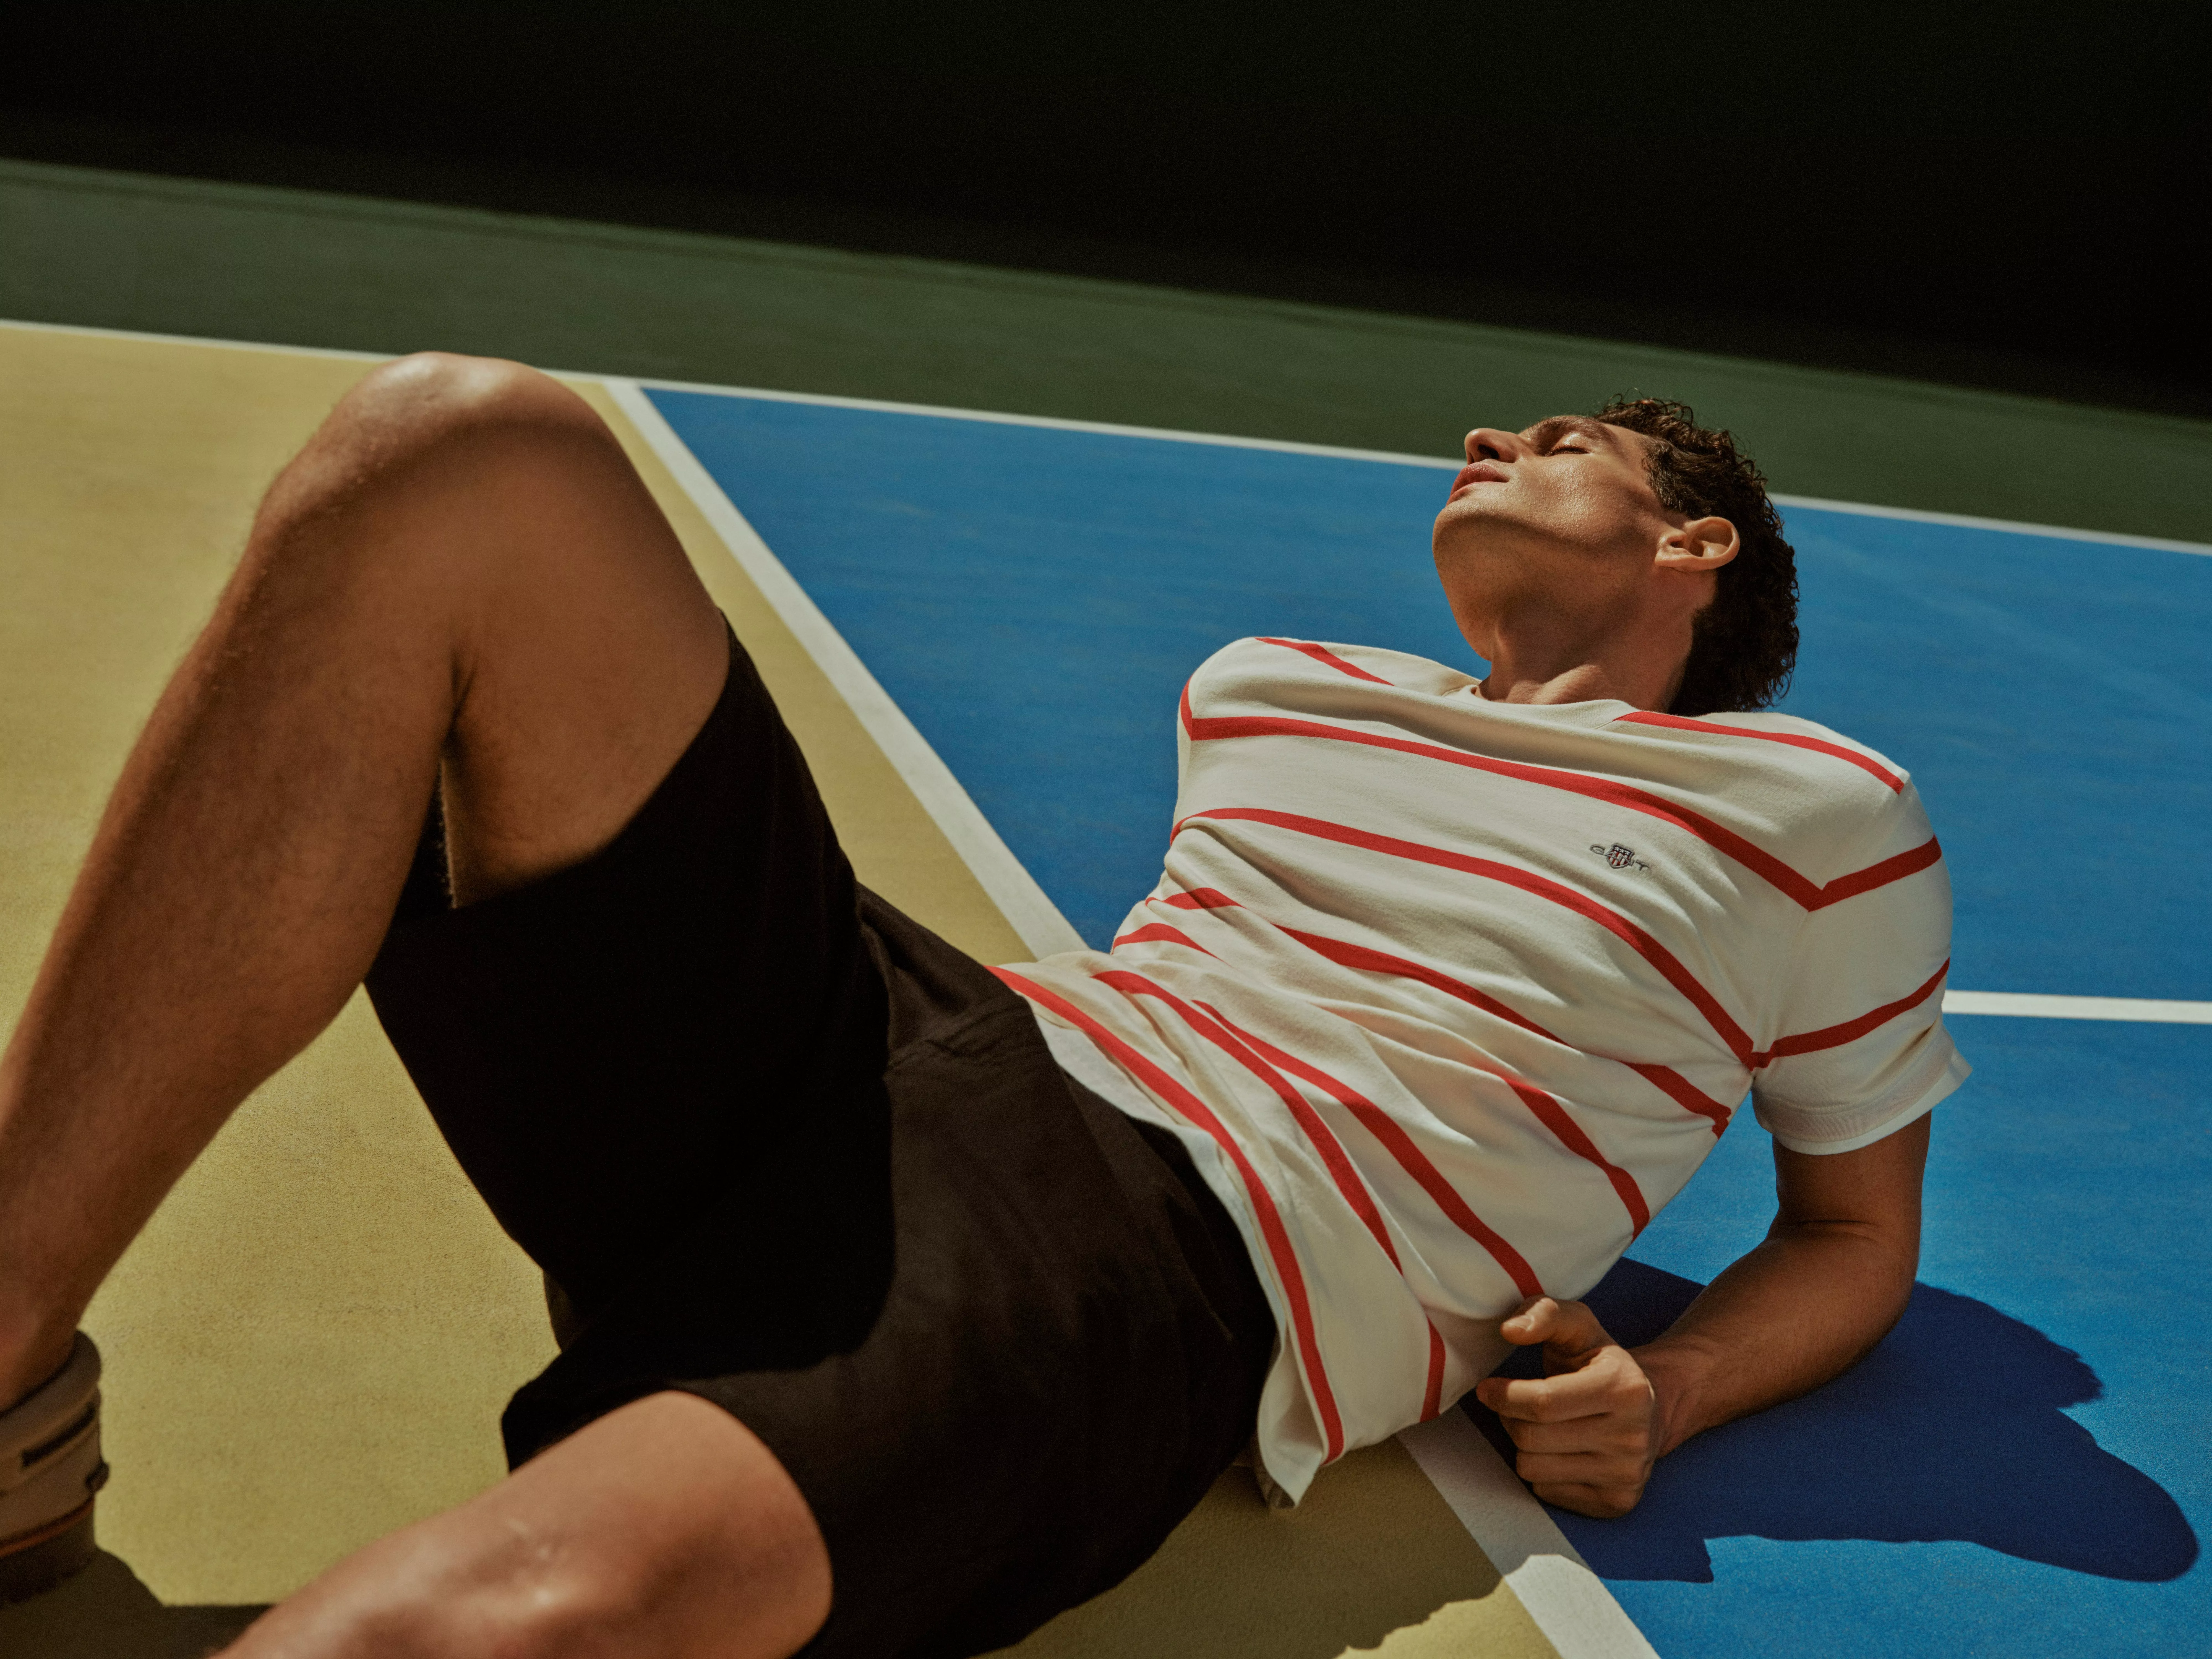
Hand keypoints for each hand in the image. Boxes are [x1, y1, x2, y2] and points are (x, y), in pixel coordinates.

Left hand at [1472, 1296, 1658, 1517]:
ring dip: (1523, 1446)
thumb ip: (1543, 1313)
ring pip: (1534, 1470)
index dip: (1504, 1396)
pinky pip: (1547, 1494)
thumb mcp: (1579, 1325)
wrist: (1653, 1408)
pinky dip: (1542, 1472)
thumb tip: (1510, 1330)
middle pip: (1532, 1438)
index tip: (1486, 1389)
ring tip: (1539, 1426)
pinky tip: (1560, 1450)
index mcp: (1624, 1389)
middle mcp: (1632, 1437)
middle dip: (1510, 1419)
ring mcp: (1627, 1475)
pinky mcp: (1617, 1503)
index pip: (1543, 1402)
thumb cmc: (1602, 1363)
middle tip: (1515, 1406)